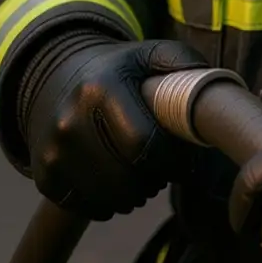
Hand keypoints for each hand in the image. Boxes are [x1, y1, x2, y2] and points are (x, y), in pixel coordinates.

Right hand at [20, 34, 205, 219]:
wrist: (54, 76)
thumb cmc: (117, 69)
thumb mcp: (149, 53)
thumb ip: (184, 65)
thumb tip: (218, 94)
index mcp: (101, 88)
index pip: (146, 147)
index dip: (172, 162)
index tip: (183, 161)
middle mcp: (69, 121)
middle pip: (128, 181)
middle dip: (155, 182)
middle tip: (162, 171)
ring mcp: (52, 152)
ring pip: (109, 200)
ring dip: (134, 196)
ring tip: (140, 175)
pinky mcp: (44, 175)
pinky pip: (87, 209)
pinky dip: (108, 203)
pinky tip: (115, 182)